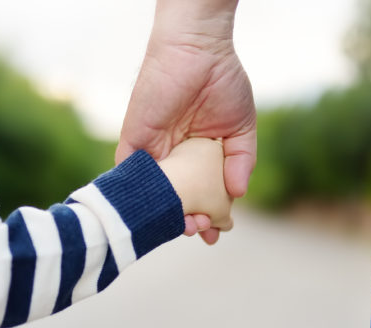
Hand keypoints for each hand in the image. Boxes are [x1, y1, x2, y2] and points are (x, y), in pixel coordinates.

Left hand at [116, 1, 255, 243]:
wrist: (198, 51)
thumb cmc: (222, 83)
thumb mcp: (241, 128)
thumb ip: (240, 160)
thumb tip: (238, 194)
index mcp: (197, 157)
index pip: (199, 195)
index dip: (206, 216)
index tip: (215, 233)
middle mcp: (173, 159)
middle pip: (175, 199)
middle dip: (185, 220)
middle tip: (198, 231)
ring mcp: (152, 152)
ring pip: (154, 194)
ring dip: (164, 213)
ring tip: (183, 226)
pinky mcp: (134, 142)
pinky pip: (129, 175)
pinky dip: (139, 196)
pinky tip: (153, 213)